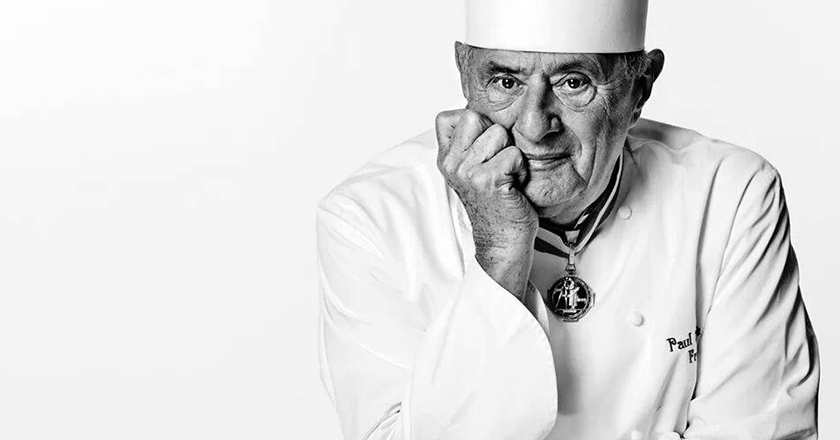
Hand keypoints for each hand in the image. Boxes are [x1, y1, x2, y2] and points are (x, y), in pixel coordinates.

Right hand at [435, 109, 536, 298]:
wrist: (502, 240)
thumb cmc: (496, 202)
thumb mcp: (473, 168)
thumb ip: (471, 141)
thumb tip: (485, 110)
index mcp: (445, 158)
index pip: (450, 116)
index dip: (475, 125)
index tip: (483, 151)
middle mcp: (450, 163)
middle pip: (476, 117)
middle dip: (496, 136)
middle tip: (498, 164)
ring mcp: (467, 172)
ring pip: (498, 133)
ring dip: (511, 154)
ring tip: (506, 175)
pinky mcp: (487, 180)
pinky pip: (513, 153)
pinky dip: (520, 168)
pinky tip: (513, 185)